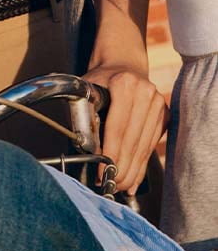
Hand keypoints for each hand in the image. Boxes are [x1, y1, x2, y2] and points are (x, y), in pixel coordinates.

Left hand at [83, 64, 167, 193]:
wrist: (122, 64)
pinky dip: (141, 163)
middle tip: (110, 185)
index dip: (110, 153)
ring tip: (120, 186)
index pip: (117, 127)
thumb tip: (87, 149)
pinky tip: (133, 179)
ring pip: (143, 146)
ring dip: (132, 170)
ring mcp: (159, 104)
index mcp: (124, 84)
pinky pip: (151, 145)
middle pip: (132, 140)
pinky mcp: (165, 115)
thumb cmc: (99, 80)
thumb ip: (84, 113)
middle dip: (121, 167)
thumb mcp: (86, 89)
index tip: (102, 172)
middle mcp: (145, 93)